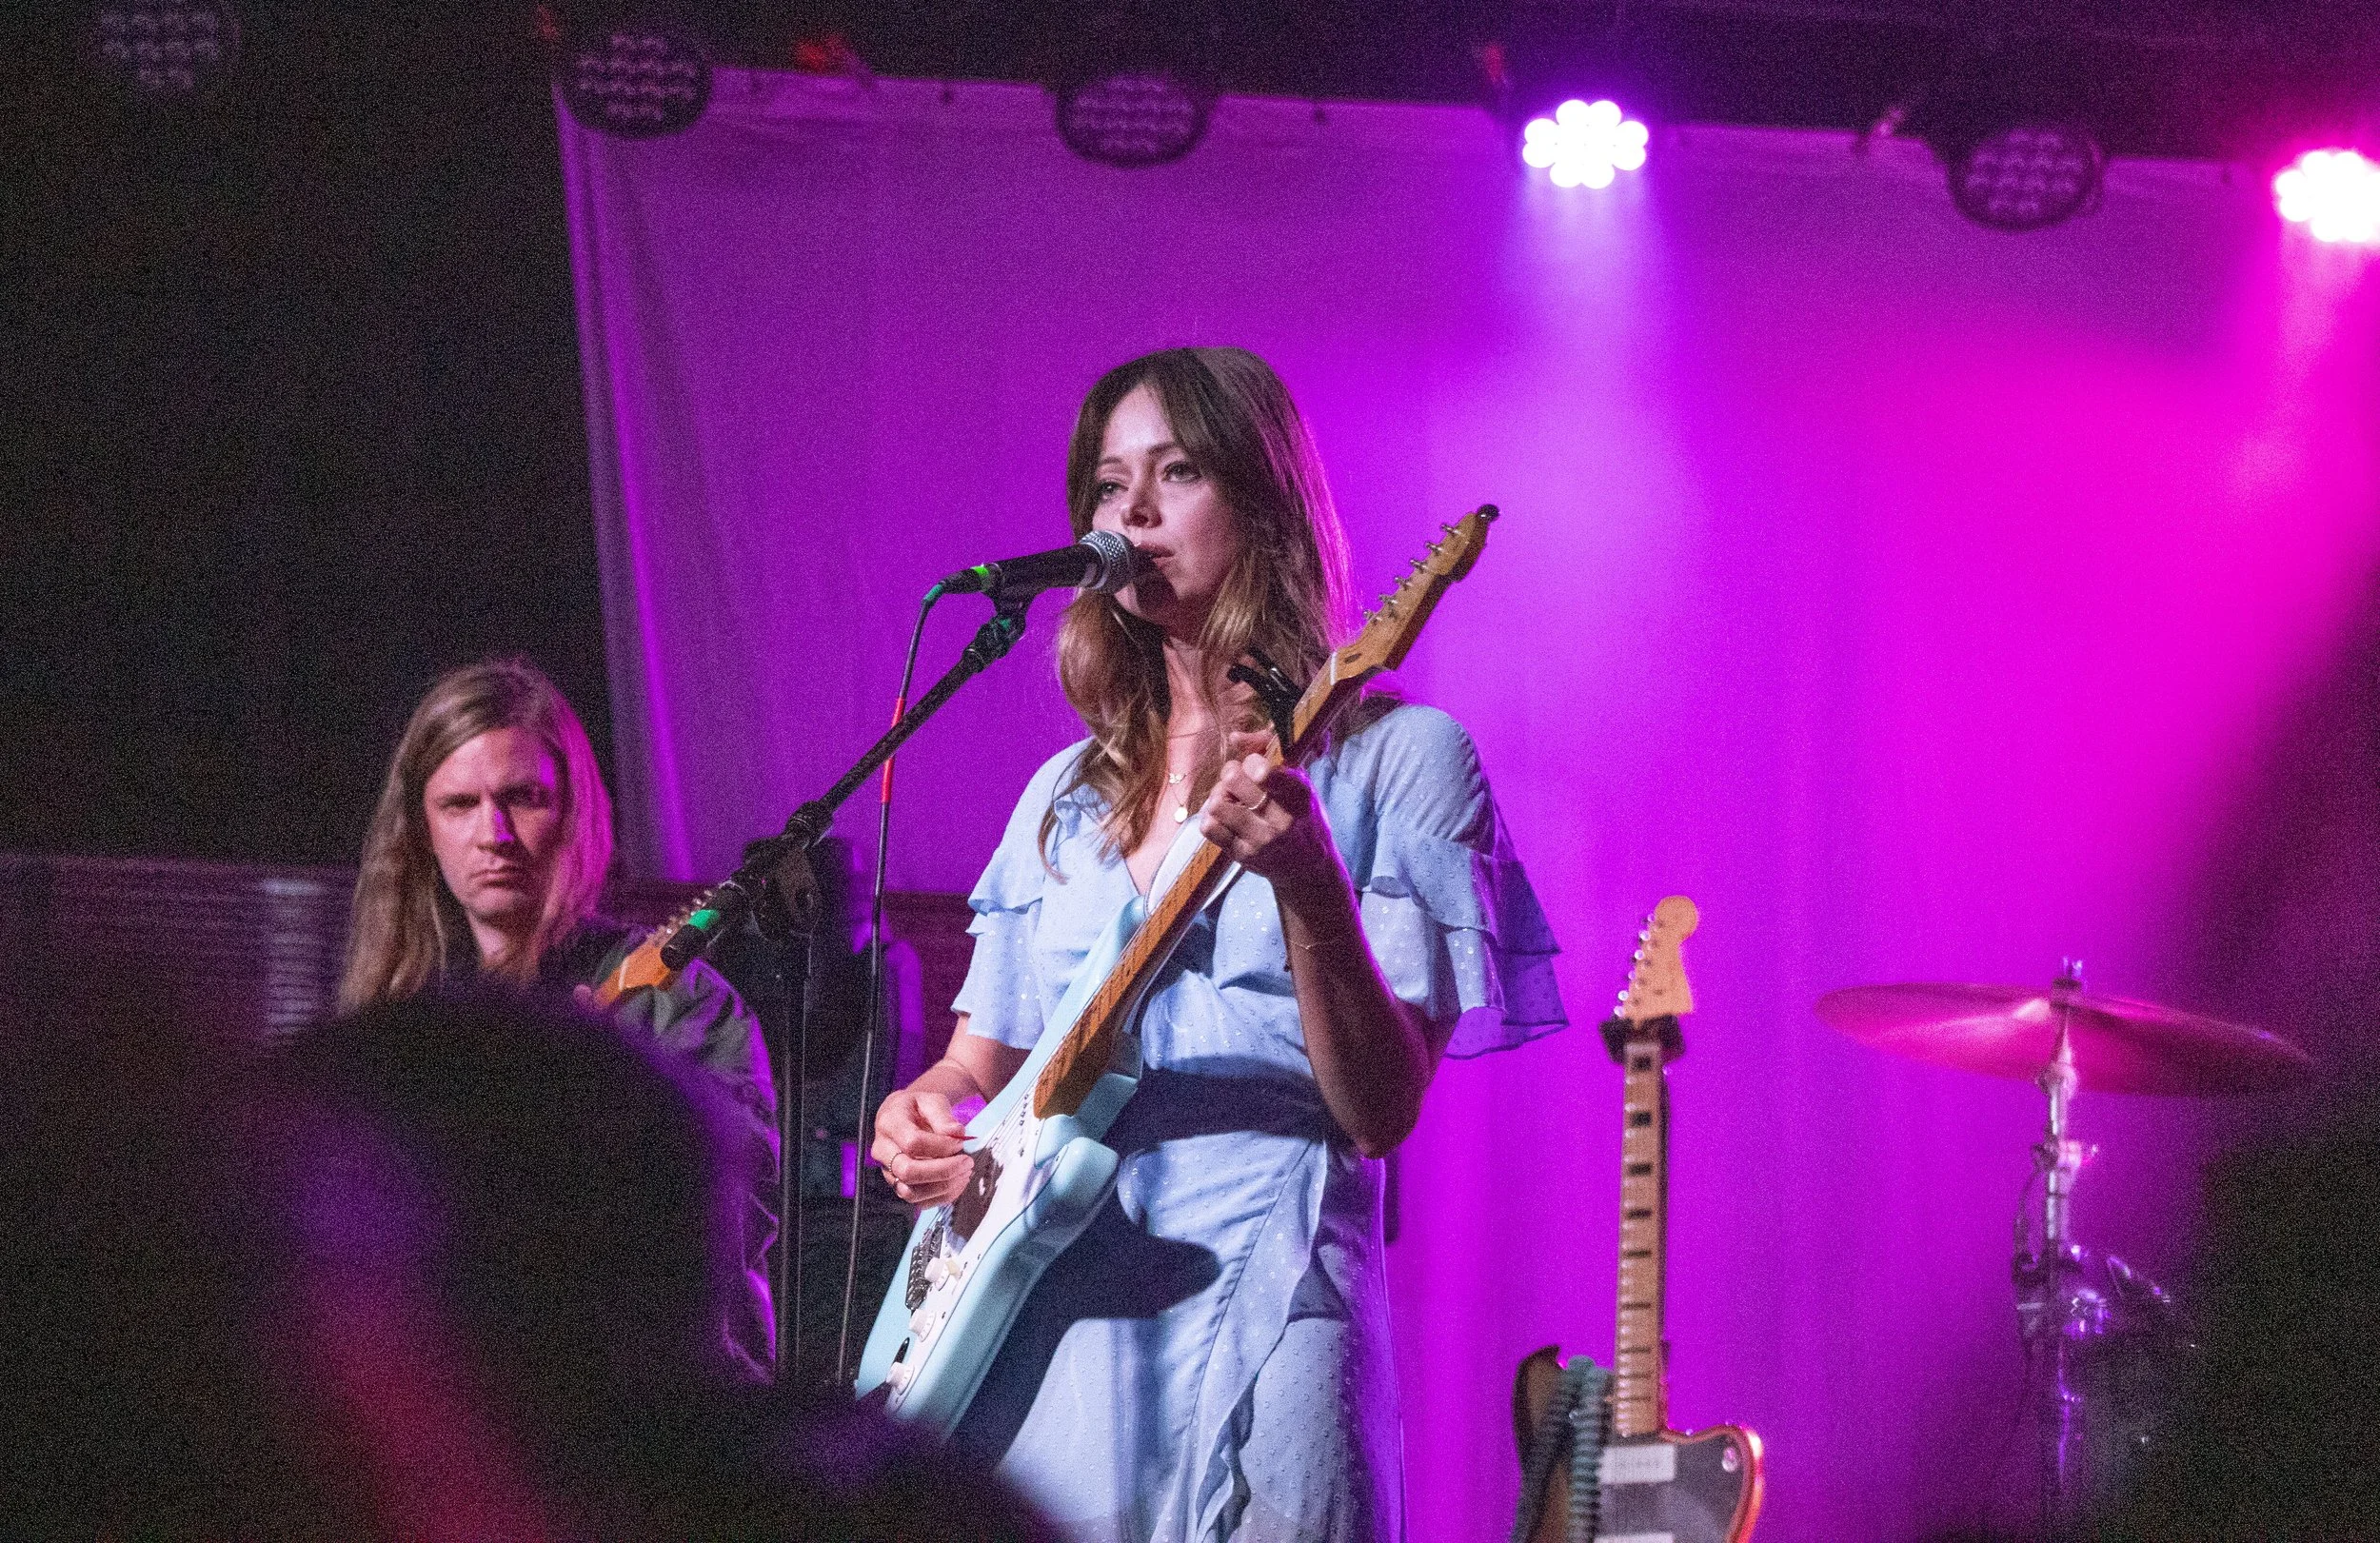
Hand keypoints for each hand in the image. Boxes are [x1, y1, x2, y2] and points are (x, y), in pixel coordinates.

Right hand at [871, 1088, 973, 1206]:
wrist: (903, 1116)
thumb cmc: (918, 1108)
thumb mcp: (932, 1100)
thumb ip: (943, 1116)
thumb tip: (957, 1133)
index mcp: (889, 1123)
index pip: (913, 1143)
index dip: (941, 1147)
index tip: (960, 1143)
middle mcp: (882, 1150)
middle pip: (908, 1172)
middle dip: (943, 1171)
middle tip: (967, 1162)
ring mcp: (887, 1171)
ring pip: (910, 1192)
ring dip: (943, 1187)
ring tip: (965, 1173)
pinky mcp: (897, 1185)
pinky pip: (918, 1201)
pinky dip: (941, 1196)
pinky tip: (958, 1182)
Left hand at [1198, 731, 1342, 899]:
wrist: (1308, 867)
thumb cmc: (1300, 814)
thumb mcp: (1297, 780)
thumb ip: (1268, 751)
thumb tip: (1234, 737)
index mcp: (1298, 795)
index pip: (1262, 771)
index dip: (1252, 762)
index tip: (1256, 767)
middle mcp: (1280, 819)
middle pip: (1232, 778)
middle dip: (1231, 773)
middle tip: (1238, 781)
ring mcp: (1260, 840)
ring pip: (1217, 803)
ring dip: (1220, 796)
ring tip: (1232, 801)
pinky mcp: (1242, 855)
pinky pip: (1209, 826)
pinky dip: (1212, 817)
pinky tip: (1226, 817)